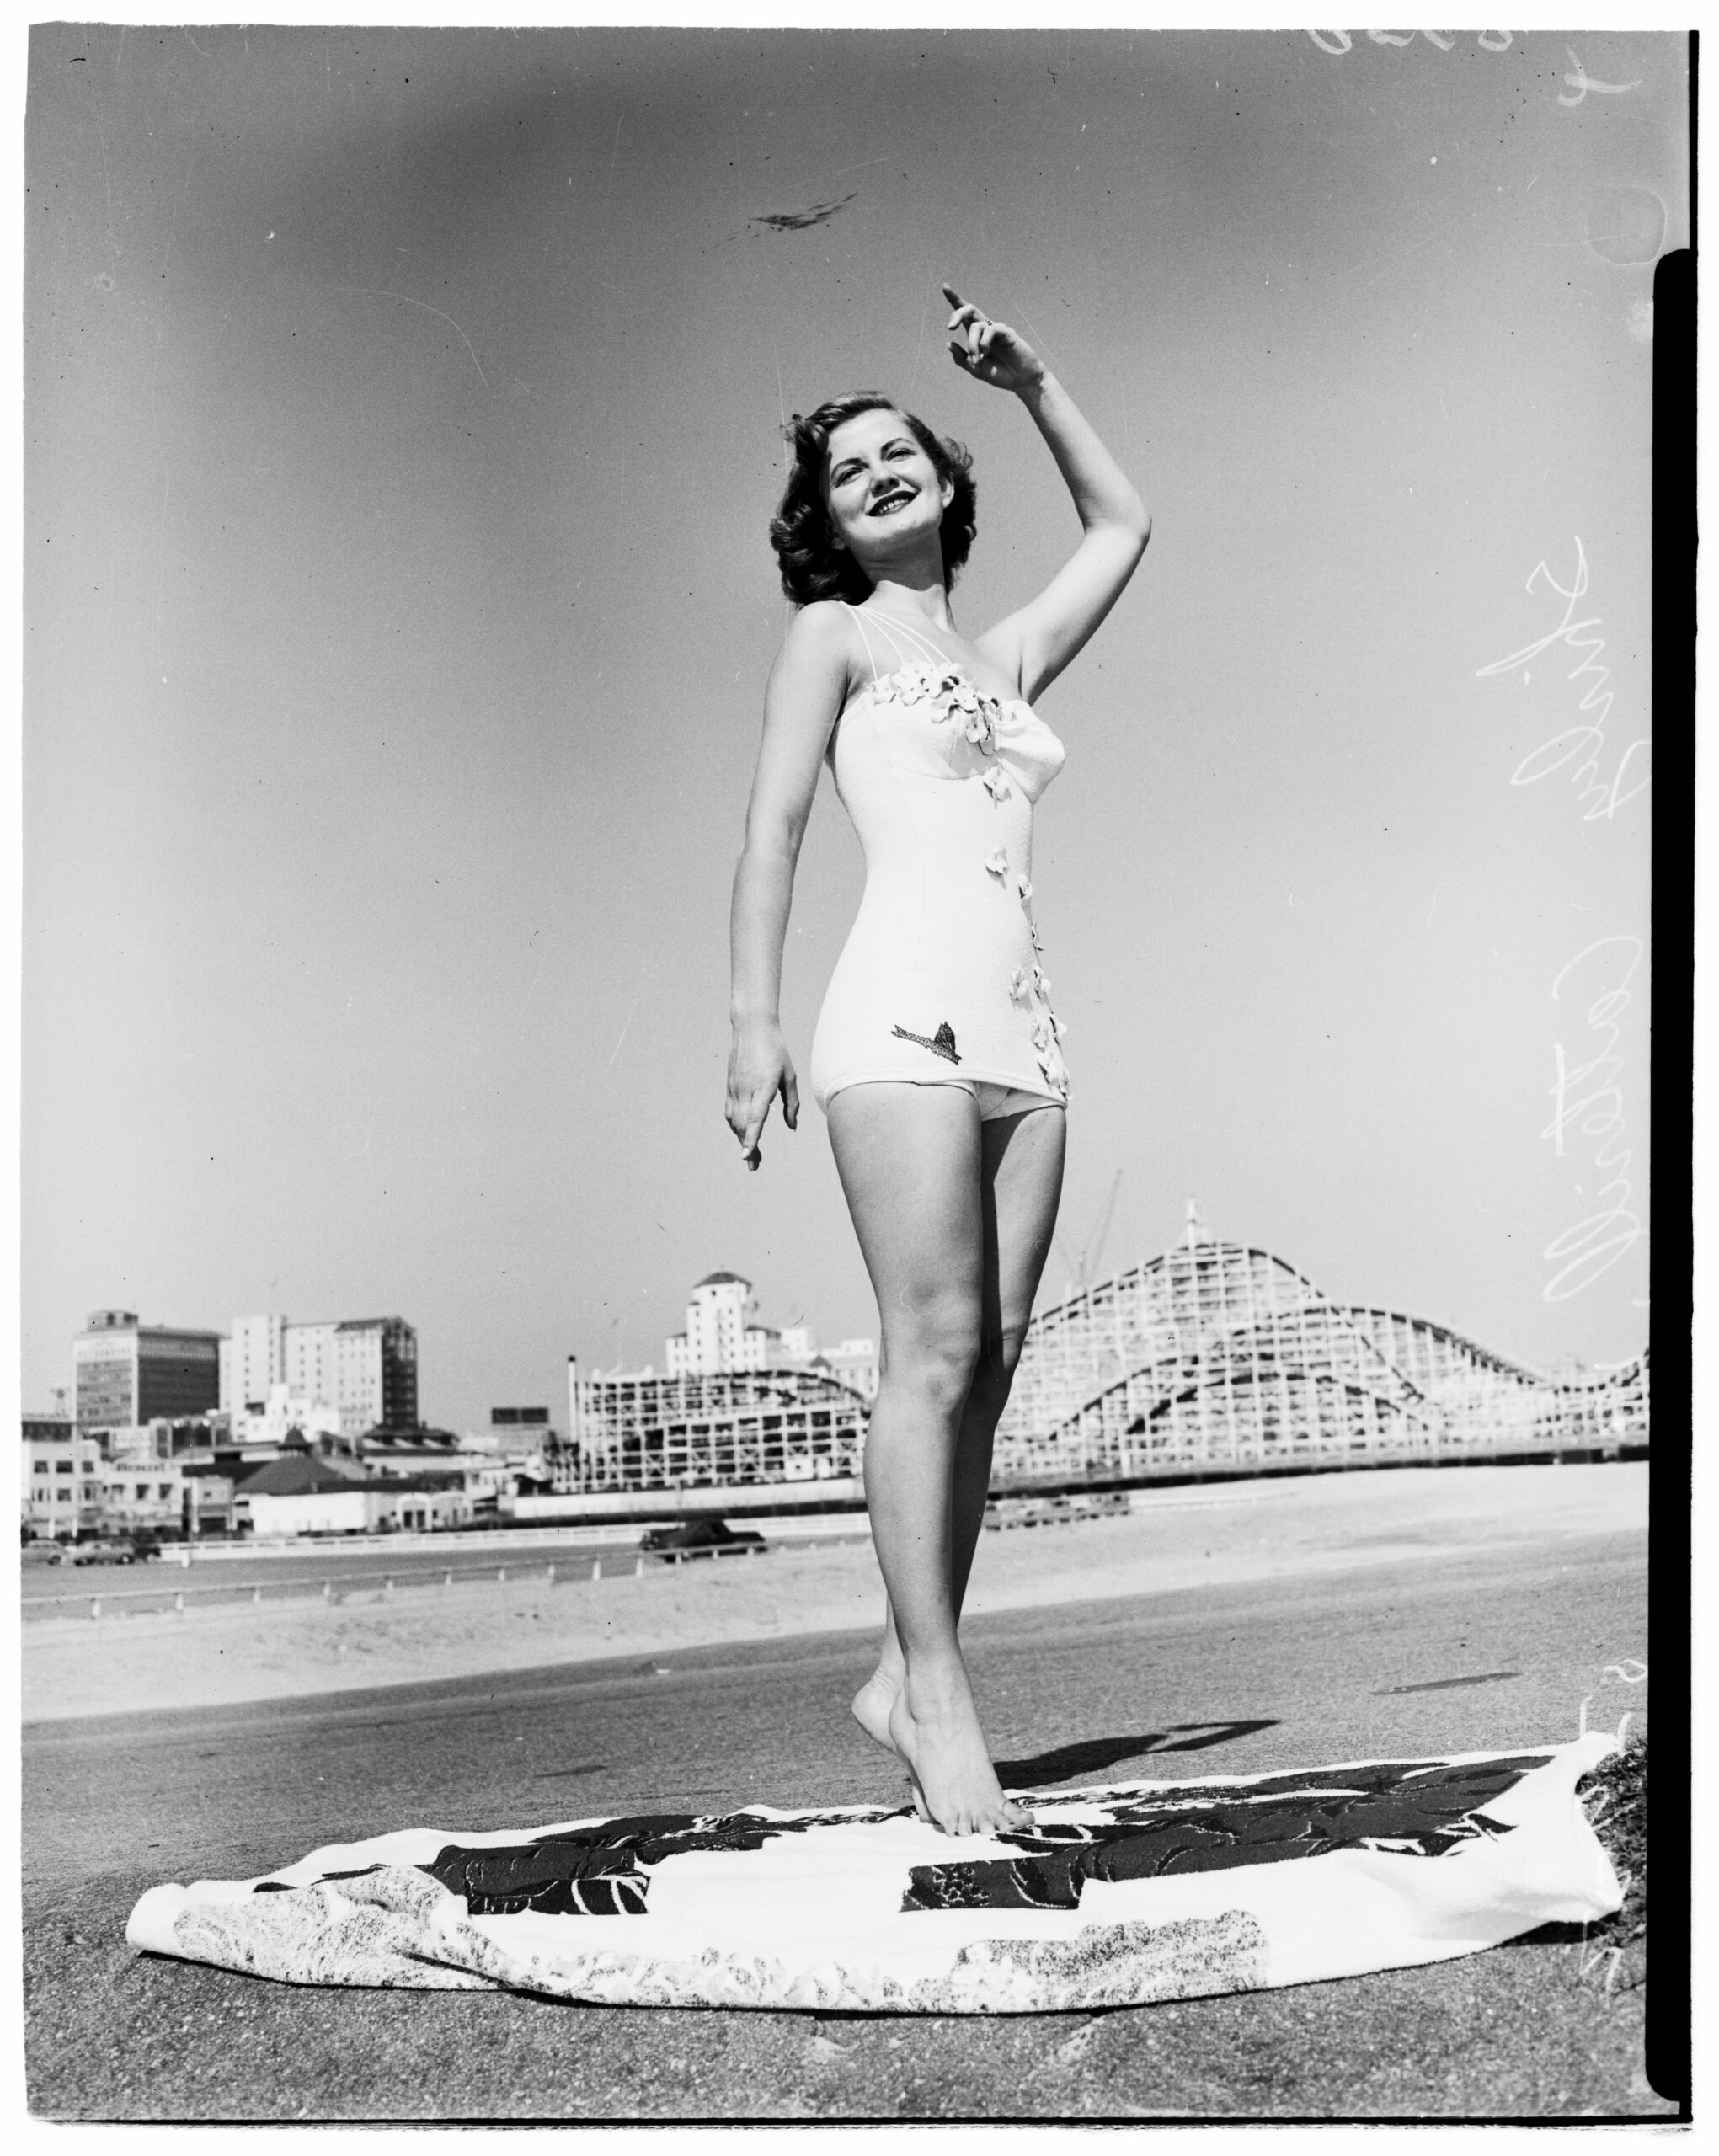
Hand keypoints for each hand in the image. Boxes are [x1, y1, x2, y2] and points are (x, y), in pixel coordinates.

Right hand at [725, 1019, 799, 1170]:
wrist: (752, 1027)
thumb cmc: (776, 1050)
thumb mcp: (790, 1076)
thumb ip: (792, 1103)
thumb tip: (792, 1126)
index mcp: (764, 1086)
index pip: (756, 1118)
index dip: (751, 1139)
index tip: (746, 1157)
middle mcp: (746, 1089)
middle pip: (744, 1125)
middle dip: (748, 1148)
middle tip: (755, 1166)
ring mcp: (735, 1087)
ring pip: (735, 1121)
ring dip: (741, 1139)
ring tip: (750, 1154)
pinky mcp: (730, 1085)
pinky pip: (730, 1112)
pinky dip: (735, 1126)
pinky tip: (741, 1133)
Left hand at [942, 284, 1045, 393]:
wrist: (1021, 381)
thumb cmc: (1000, 374)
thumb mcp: (976, 369)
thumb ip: (962, 358)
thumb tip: (948, 343)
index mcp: (976, 336)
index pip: (964, 316)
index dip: (955, 300)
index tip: (945, 287)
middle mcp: (986, 329)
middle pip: (969, 310)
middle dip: (957, 314)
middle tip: (950, 327)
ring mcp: (996, 329)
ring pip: (975, 325)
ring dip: (972, 344)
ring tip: (977, 360)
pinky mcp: (1006, 331)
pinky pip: (990, 330)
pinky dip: (983, 343)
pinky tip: (987, 353)